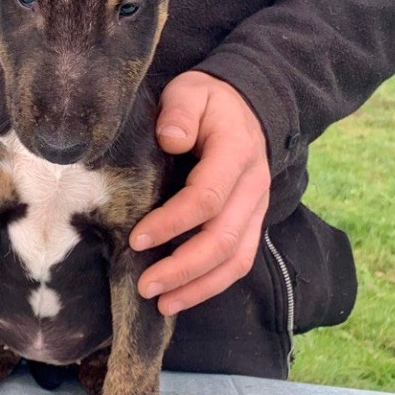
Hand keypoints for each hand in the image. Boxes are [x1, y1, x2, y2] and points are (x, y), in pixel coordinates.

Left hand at [130, 71, 270, 314]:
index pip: (208, 197)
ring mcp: (256, 208)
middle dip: (184, 268)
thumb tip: (170, 138)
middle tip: (145, 286)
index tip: (137, 239)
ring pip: (236, 259)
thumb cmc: (208, 102)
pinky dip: (211, 284)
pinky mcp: (252, 222)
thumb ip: (179, 112)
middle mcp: (253, 186)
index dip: (173, 223)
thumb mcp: (190, 91)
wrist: (246, 105)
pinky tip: (182, 296)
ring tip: (163, 303)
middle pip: (224, 239)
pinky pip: (239, 261)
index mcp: (236, 152)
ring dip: (199, 286)